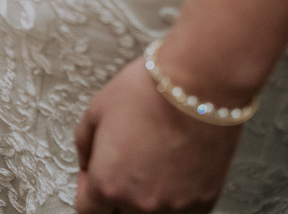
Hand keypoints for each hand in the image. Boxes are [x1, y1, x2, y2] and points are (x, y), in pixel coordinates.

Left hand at [74, 58, 241, 213]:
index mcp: (107, 183)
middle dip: (115, 195)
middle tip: (122, 168)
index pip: (87, 210)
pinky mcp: (203, 202)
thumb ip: (84, 145)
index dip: (87, 189)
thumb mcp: (96, 110)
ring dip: (145, 197)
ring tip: (151, 163)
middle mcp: (140, 203)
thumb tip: (86, 163)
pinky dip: (173, 198)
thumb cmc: (151, 92)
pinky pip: (179, 211)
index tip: (93, 175)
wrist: (201, 85)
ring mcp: (174, 207)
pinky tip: (173, 169)